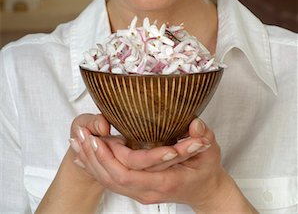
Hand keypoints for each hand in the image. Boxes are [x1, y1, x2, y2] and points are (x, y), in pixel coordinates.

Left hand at [69, 115, 224, 208]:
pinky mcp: (137, 189)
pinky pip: (112, 182)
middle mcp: (149, 191)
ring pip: (109, 182)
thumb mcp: (210, 150)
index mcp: (164, 181)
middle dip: (93, 156)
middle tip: (79, 133)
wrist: (206, 190)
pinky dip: (96, 168)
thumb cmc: (206, 168)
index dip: (109, 157)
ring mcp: (141, 192)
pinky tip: (83, 156)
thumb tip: (195, 124)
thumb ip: (203, 137)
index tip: (96, 136)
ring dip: (90, 161)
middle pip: (112, 178)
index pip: (128, 174)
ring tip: (75, 140)